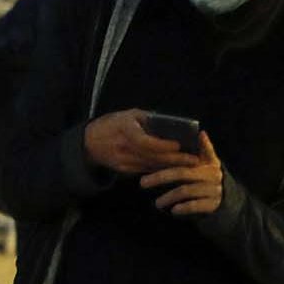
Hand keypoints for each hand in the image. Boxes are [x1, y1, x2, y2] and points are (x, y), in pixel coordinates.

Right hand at [84, 110, 198, 176]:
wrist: (89, 142)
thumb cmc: (113, 123)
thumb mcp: (129, 114)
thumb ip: (149, 119)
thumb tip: (173, 124)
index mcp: (124, 129)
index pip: (145, 141)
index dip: (163, 145)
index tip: (179, 145)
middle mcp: (122, 147)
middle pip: (152, 156)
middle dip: (175, 159)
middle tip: (194, 159)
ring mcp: (122, 160)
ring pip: (151, 165)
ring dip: (171, 166)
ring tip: (189, 164)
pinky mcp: (123, 169)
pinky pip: (145, 169)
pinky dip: (160, 168)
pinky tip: (173, 167)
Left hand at [142, 131, 223, 215]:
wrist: (224, 203)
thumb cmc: (203, 181)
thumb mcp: (200, 167)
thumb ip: (187, 155)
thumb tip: (168, 142)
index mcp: (208, 162)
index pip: (203, 150)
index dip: (199, 144)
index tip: (191, 136)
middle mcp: (212, 173)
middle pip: (182, 172)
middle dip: (159, 177)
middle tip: (142, 183)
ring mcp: (214, 188)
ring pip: (185, 190)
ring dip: (168, 197)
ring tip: (157, 203)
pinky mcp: (214, 203)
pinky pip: (195, 205)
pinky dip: (183, 208)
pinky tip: (173, 211)